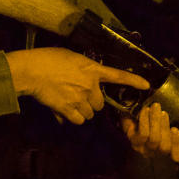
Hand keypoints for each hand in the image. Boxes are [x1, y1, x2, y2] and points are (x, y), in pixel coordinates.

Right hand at [6, 48, 149, 124]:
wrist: (32, 70)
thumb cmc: (48, 58)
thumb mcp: (71, 57)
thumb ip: (82, 70)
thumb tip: (83, 83)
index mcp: (92, 69)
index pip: (117, 76)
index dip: (133, 81)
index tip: (146, 86)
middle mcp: (89, 86)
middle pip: (100, 103)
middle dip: (92, 102)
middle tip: (79, 95)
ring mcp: (79, 99)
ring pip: (90, 114)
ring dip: (82, 111)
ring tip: (69, 101)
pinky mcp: (68, 110)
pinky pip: (78, 120)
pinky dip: (72, 118)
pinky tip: (64, 110)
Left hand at [121, 102, 178, 161]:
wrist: (132, 112)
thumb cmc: (154, 117)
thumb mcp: (167, 121)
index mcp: (169, 149)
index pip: (177, 156)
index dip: (178, 145)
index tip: (175, 129)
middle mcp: (157, 152)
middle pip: (165, 147)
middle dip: (165, 128)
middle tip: (164, 113)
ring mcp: (144, 149)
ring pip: (154, 140)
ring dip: (155, 121)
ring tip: (155, 107)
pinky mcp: (134, 142)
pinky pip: (142, 134)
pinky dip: (145, 120)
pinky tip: (145, 110)